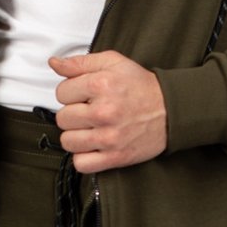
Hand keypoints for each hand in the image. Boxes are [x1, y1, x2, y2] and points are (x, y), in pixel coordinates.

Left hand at [46, 50, 167, 171]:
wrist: (171, 110)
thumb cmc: (142, 87)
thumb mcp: (113, 62)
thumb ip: (80, 62)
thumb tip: (55, 64)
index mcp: (101, 85)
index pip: (61, 93)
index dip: (71, 93)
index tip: (84, 95)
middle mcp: (104, 112)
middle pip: (62, 118)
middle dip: (73, 114)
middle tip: (89, 111)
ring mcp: (109, 137)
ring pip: (68, 141)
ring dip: (76, 136)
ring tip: (90, 128)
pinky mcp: (115, 157)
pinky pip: (81, 164)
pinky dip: (84, 157)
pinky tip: (93, 145)